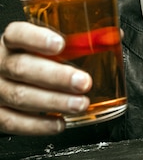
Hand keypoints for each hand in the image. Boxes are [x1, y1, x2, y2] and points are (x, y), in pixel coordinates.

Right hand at [0, 21, 91, 135]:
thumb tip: (114, 36)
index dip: (37, 39)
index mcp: (11, 41)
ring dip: (54, 102)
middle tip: (83, 82)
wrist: (2, 79)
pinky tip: (59, 123)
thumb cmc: (30, 57)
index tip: (61, 44)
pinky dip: (39, 125)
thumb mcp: (44, 43)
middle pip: (22, 68)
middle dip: (56, 77)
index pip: (18, 34)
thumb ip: (76, 39)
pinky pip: (14, 122)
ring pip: (21, 97)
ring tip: (80, 104)